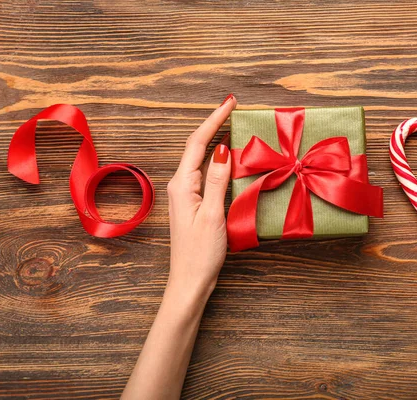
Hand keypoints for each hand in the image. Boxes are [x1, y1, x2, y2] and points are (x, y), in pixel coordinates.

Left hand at [166, 94, 235, 298]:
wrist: (190, 282)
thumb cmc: (200, 253)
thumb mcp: (212, 215)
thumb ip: (216, 181)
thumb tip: (222, 149)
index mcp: (182, 184)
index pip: (198, 143)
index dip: (213, 119)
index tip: (229, 102)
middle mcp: (181, 185)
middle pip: (198, 147)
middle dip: (215, 125)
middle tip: (234, 108)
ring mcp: (187, 195)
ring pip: (203, 160)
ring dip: (217, 141)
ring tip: (235, 126)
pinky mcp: (195, 204)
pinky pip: (208, 175)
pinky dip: (220, 162)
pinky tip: (231, 159)